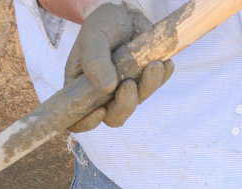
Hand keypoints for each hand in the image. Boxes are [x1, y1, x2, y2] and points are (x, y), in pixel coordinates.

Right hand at [66, 2, 173, 131]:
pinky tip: (163, 62)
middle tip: (129, 85)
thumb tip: (107, 88)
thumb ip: (95, 62)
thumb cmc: (102, 25)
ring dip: (147, 87)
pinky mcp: (143, 80)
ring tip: (154, 64)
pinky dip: (161, 77)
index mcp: (79, 90)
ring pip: (136, 102)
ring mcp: (123, 89)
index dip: (88, 123)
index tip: (100, 110)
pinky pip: (155, 86)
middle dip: (124, 105)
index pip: (78, 120)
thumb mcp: (93, 38)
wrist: (123, 10)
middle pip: (114, 117)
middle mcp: (101, 95)